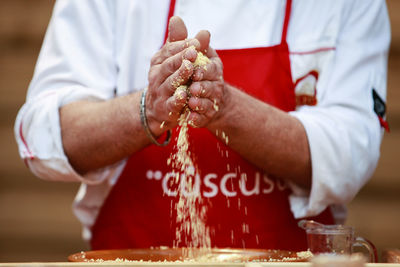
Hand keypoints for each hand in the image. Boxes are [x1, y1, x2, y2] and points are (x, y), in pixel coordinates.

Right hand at [145, 17, 199, 134]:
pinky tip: (184, 95)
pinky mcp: (165, 108)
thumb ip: (183, 44)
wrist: (158, 108)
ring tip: (189, 68)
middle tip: (194, 52)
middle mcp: (157, 76)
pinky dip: (177, 100)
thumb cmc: (170, 78)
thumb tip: (192, 26)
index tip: (196, 42)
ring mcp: (160, 93)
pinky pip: (172, 104)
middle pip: (168, 66)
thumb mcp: (175, 59)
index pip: (168, 51)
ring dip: (180, 76)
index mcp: (158, 61)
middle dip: (181, 58)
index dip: (182, 46)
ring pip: (170, 84)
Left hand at [186, 32, 224, 127]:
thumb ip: (185, 40)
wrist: (205, 97)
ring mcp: (211, 102)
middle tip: (193, 87)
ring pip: (207, 103)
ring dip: (199, 103)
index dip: (202, 68)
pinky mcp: (205, 116)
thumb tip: (175, 19)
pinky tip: (189, 117)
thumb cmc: (198, 71)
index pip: (210, 67)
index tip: (193, 68)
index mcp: (213, 68)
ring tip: (191, 102)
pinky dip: (196, 118)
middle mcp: (214, 85)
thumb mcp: (193, 54)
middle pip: (210, 86)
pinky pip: (202, 118)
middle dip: (202, 87)